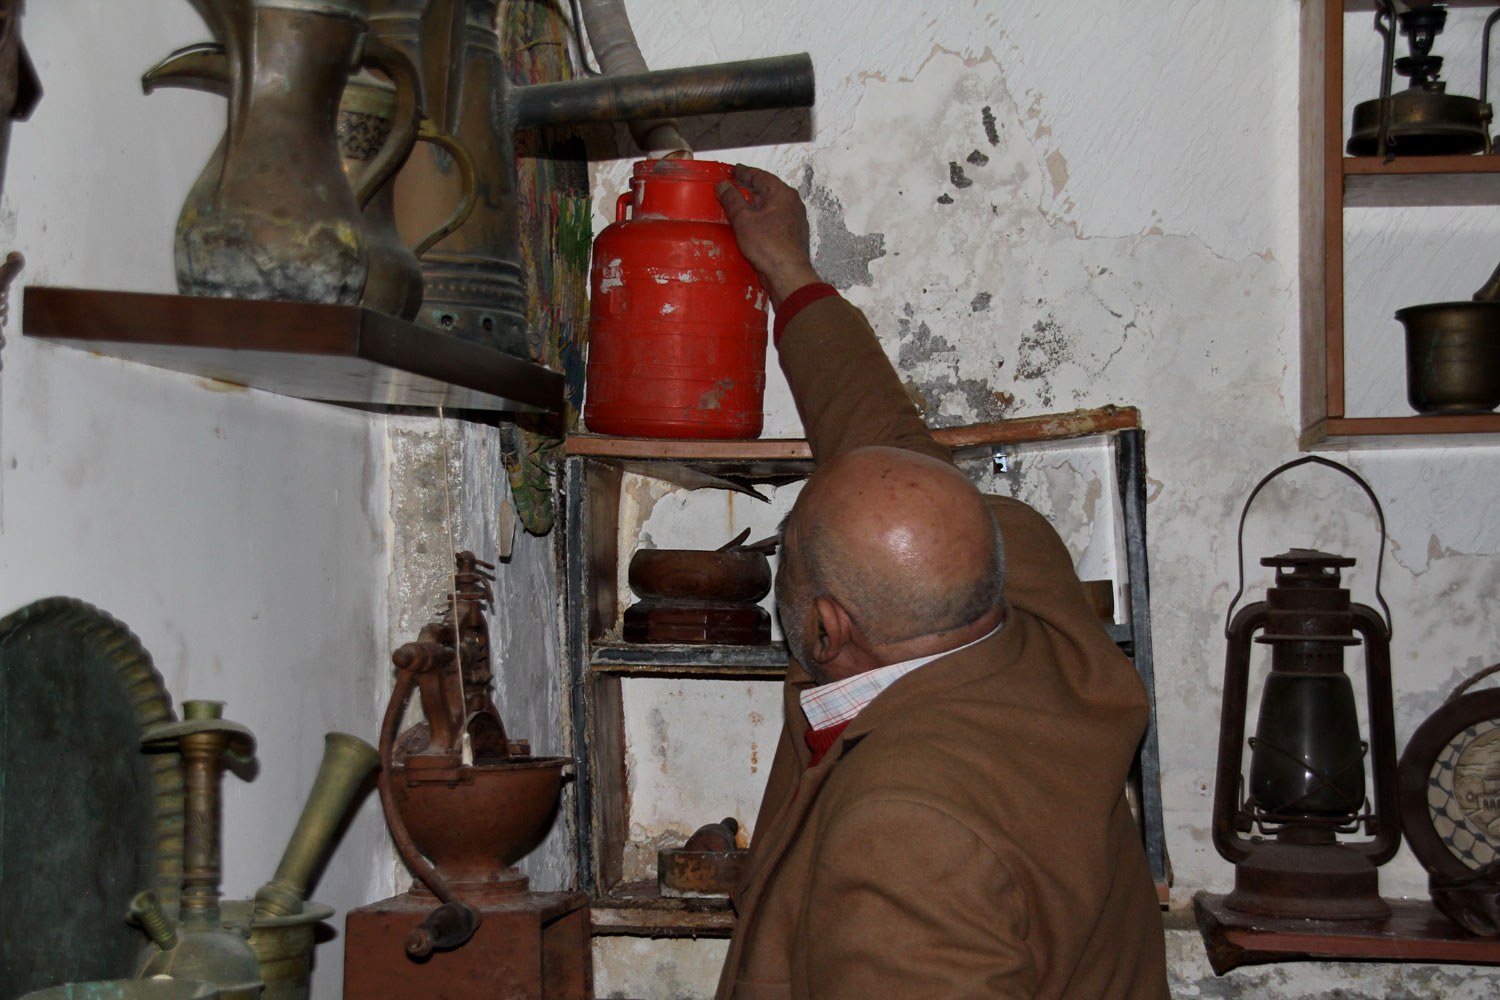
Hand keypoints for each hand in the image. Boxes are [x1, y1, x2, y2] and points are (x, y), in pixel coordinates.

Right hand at [716, 164, 823, 306]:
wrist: (788, 274)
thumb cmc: (769, 246)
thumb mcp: (744, 219)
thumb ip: (732, 200)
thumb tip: (723, 186)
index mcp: (783, 194)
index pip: (761, 176)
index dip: (745, 172)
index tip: (735, 169)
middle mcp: (792, 205)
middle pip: (767, 191)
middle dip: (750, 188)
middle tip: (736, 185)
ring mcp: (793, 221)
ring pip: (771, 207)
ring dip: (755, 205)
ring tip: (740, 204)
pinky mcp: (791, 236)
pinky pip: (773, 221)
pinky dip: (760, 219)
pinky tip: (751, 225)